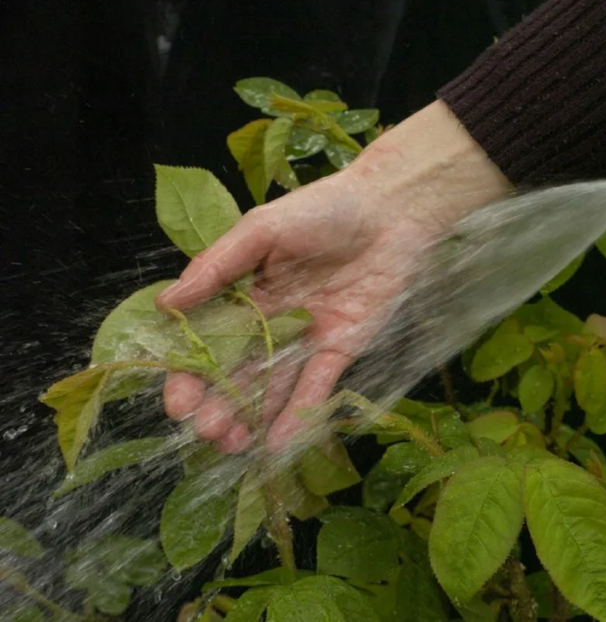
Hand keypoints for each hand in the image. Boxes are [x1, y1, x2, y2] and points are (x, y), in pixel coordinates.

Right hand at [156, 101, 511, 453]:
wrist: (392, 210)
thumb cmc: (324, 208)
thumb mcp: (262, 229)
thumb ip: (217, 266)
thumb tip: (165, 304)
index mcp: (243, 292)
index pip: (207, 340)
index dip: (190, 373)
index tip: (178, 404)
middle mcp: (270, 321)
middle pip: (237, 372)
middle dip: (219, 405)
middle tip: (206, 432)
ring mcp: (305, 338)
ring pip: (273, 387)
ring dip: (252, 418)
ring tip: (232, 446)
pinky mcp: (341, 348)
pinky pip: (317, 386)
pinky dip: (299, 414)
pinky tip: (279, 442)